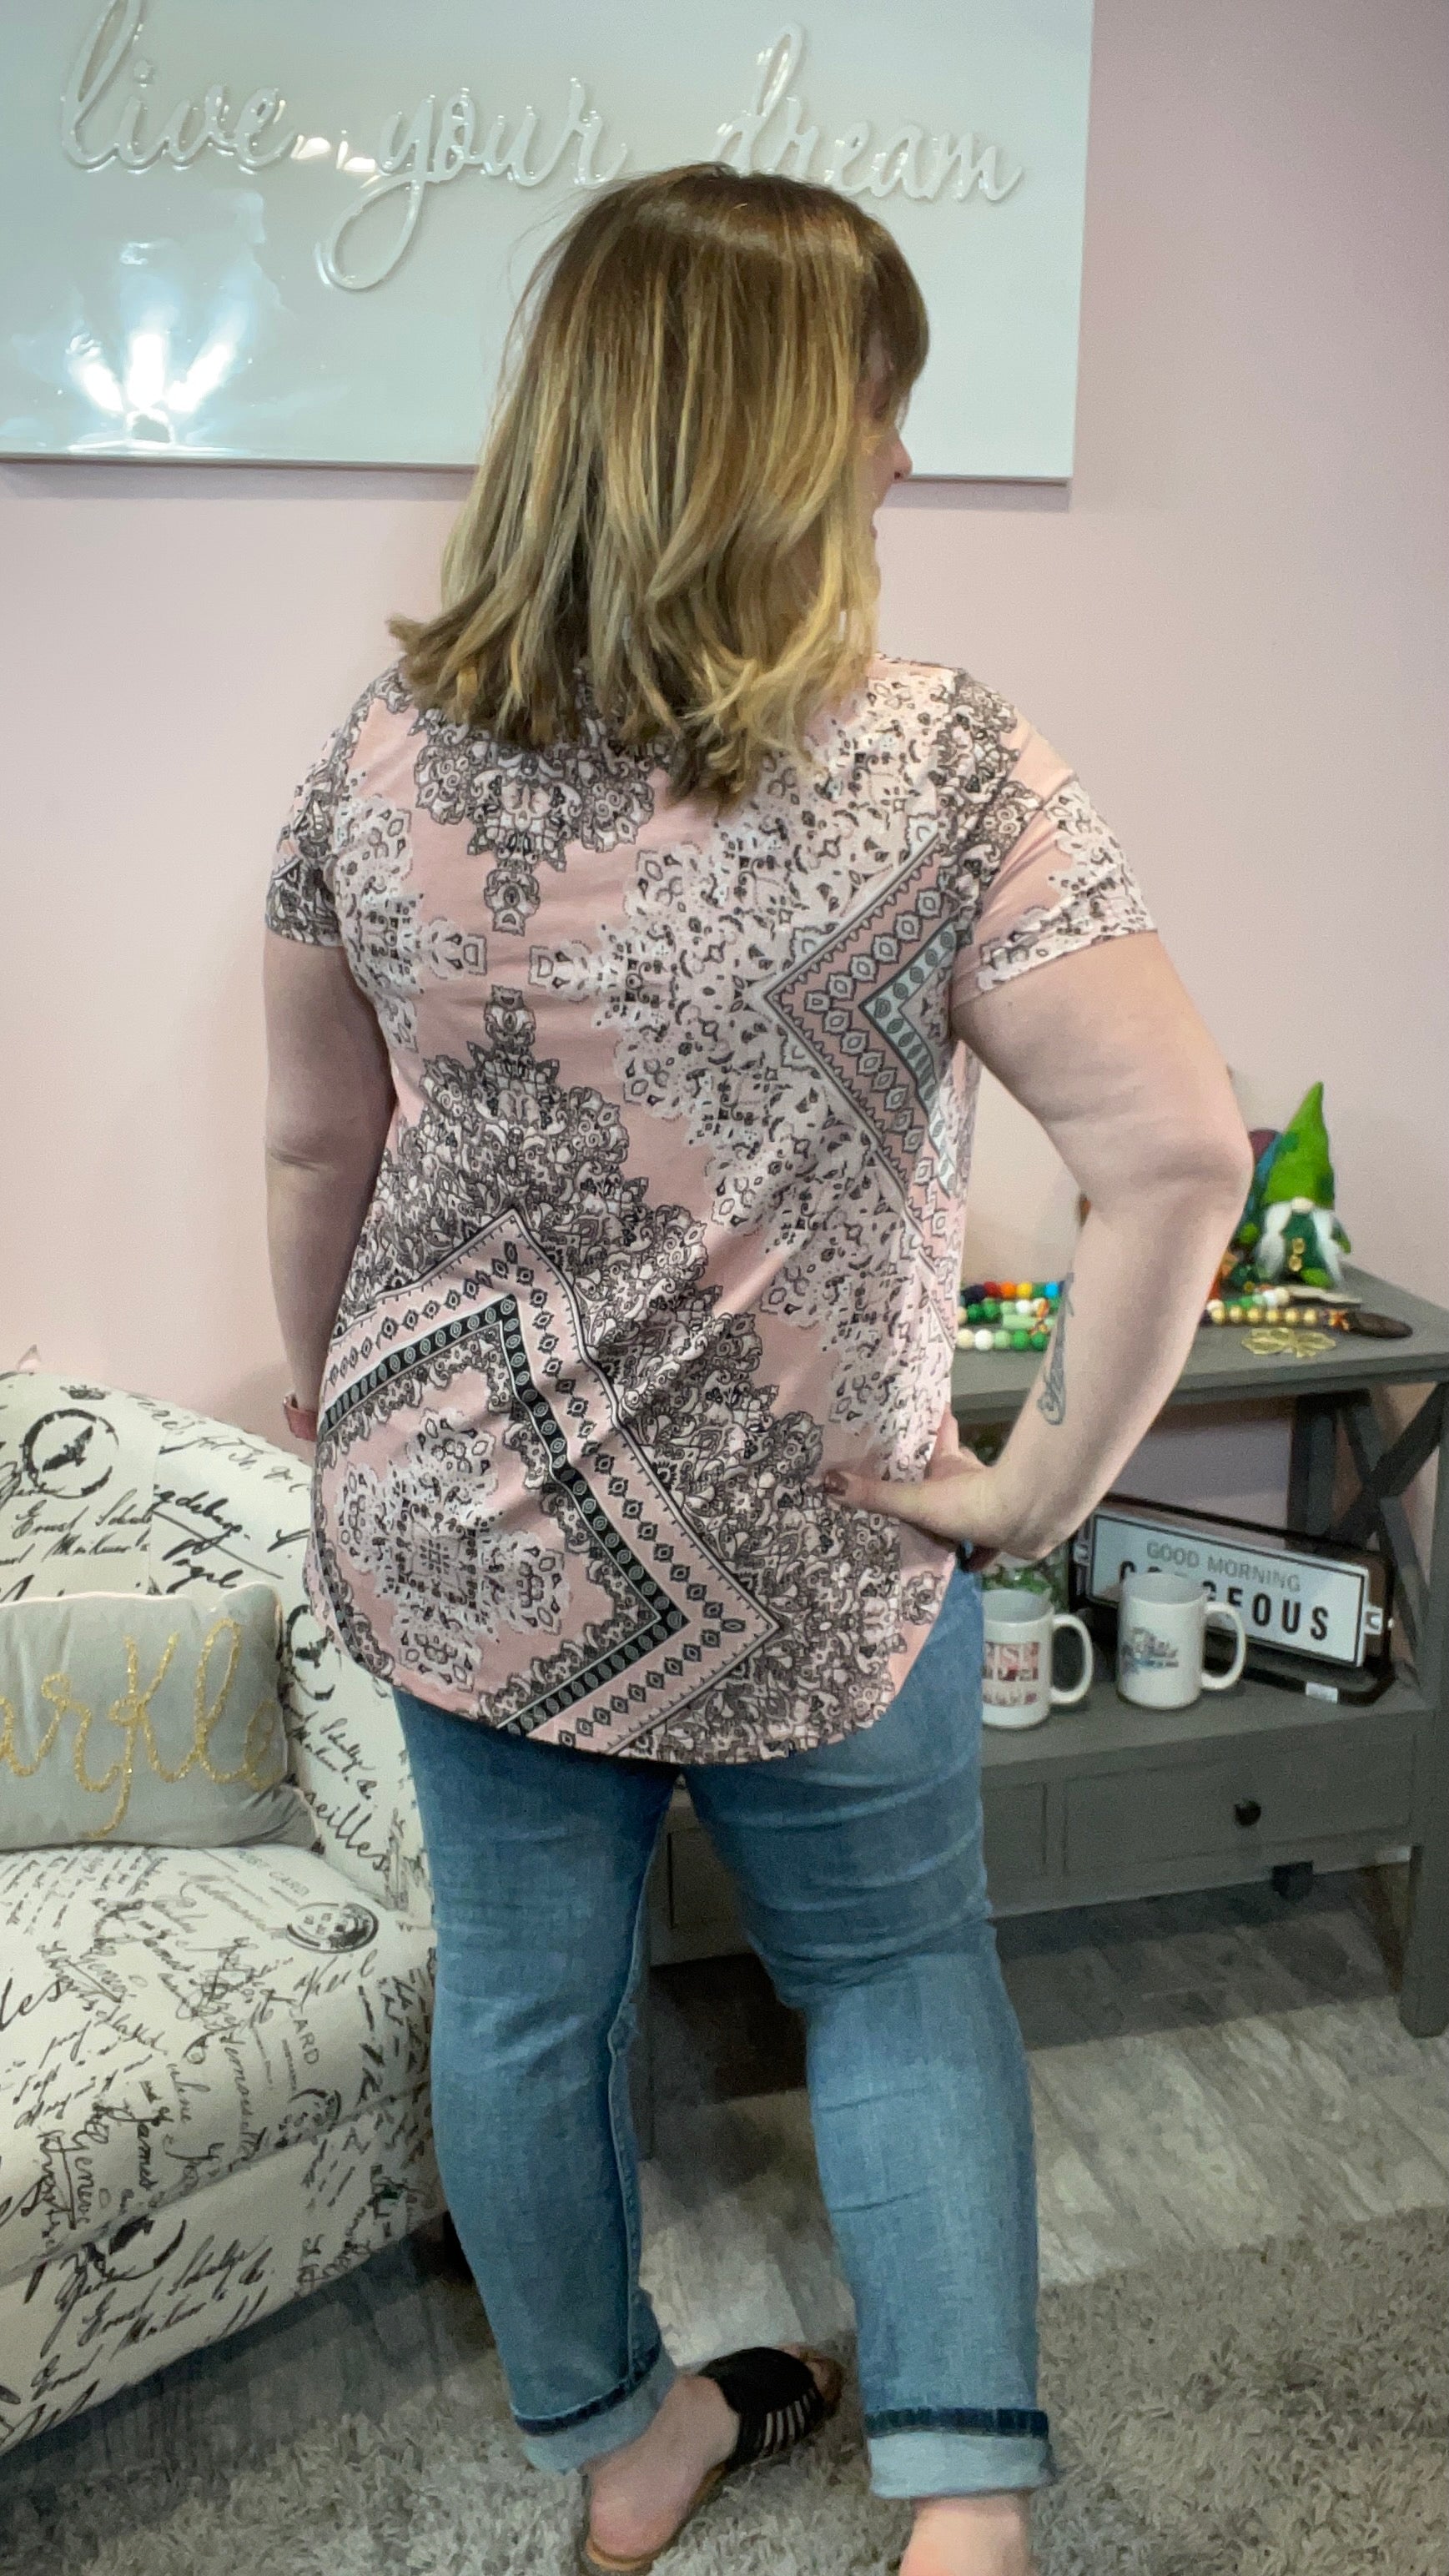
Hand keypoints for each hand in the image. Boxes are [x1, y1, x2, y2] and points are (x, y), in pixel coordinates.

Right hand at [821, 1404, 1007, 1569]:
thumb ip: (876, 1496)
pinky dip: (978, 1552)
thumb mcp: (917, 1501)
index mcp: (950, 1464)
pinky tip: (969, 1564)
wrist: (1026, 1520)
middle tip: (915, 1482)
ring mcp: (990, 1503)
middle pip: (952, 1469)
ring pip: (969, 1503)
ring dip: (956, 1513)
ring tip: (933, 1527)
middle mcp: (971, 1478)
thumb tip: (828, 1482)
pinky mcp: (1004, 1530)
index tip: (931, 1409)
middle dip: (938, 1474)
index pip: (943, 1431)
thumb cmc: (971, 1501)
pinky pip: (987, 1542)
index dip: (937, 1419)